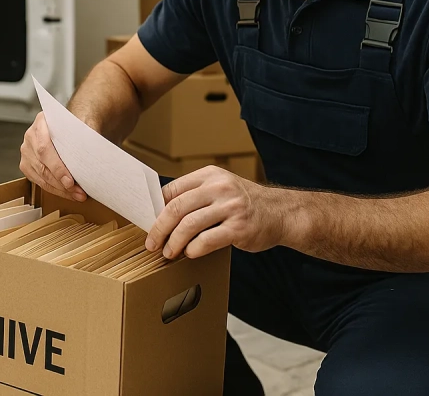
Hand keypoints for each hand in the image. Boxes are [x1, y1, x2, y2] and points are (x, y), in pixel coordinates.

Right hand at [19, 112, 86, 201]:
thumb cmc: (76, 126)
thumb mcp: (82, 124)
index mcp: (42, 122)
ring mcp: (27, 151)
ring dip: (60, 189)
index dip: (57, 167)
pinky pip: (39, 181)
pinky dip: (55, 190)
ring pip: (40, 176)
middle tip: (77, 192)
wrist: (70, 127)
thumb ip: (86, 134)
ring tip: (77, 195)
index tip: (70, 181)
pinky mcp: (27, 165)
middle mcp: (30, 136)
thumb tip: (93, 151)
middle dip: (61, 183)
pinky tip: (68, 193)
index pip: (45, 148)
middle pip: (42, 165)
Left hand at [145, 166, 285, 258]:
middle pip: (176, 208)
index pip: (172, 190)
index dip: (156, 210)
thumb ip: (195, 196)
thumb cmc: (243, 203)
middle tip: (152, 243)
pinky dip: (193, 249)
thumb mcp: (220, 189)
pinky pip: (207, 240)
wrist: (280, 213)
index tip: (148, 224)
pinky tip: (190, 254)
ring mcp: (231, 207)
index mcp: (210, 175)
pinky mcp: (239, 228)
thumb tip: (159, 214)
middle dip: (159, 228)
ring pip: (189, 225)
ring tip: (168, 253)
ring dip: (174, 242)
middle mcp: (220, 188)